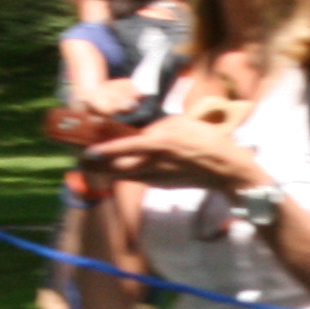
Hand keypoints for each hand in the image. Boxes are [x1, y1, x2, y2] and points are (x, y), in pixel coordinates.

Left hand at [86, 110, 262, 192]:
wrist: (225, 169)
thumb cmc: (207, 139)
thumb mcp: (181, 123)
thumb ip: (158, 127)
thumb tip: (141, 131)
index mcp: (159, 144)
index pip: (125, 147)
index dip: (104, 151)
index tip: (88, 151)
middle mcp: (154, 163)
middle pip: (117, 168)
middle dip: (98, 165)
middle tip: (84, 159)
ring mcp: (157, 177)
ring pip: (125, 175)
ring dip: (110, 170)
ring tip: (96, 164)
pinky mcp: (161, 185)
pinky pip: (138, 178)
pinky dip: (128, 172)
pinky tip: (125, 166)